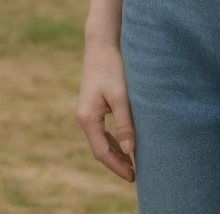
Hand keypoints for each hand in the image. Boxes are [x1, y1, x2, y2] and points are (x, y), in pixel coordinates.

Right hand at [75, 42, 135, 182]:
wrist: (101, 44)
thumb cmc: (112, 67)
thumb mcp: (120, 96)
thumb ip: (125, 123)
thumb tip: (130, 151)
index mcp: (87, 118)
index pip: (102, 152)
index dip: (117, 165)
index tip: (132, 175)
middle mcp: (84, 117)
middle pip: (100, 148)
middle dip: (117, 162)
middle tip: (135, 174)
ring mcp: (87, 111)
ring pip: (101, 140)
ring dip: (116, 152)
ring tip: (132, 164)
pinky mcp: (94, 105)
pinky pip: (102, 130)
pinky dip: (114, 139)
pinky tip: (126, 143)